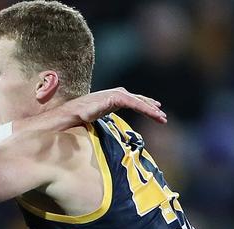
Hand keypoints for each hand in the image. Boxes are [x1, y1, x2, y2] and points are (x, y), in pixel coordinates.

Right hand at [48, 87, 166, 127]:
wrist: (71, 114)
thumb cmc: (81, 117)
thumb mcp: (98, 117)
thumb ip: (105, 117)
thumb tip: (103, 130)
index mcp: (113, 98)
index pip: (133, 101)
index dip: (145, 106)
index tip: (156, 114)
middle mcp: (116, 94)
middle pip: (139, 100)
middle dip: (151, 108)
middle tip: (162, 117)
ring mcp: (116, 94)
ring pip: (139, 102)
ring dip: (151, 110)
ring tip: (161, 118)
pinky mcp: (116, 97)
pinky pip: (135, 103)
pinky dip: (146, 109)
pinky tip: (154, 114)